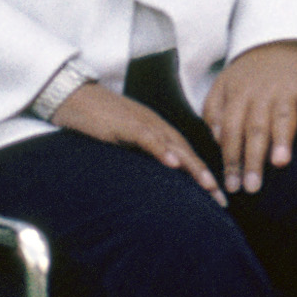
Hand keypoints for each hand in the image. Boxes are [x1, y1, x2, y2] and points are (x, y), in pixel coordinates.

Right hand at [50, 79, 225, 202]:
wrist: (75, 96)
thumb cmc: (98, 119)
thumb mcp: (123, 140)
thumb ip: (140, 153)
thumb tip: (154, 175)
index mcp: (156, 130)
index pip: (185, 154)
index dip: (202, 175)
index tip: (217, 197)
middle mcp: (155, 125)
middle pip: (186, 152)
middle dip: (205, 176)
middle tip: (222, 200)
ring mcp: (141, 123)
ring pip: (173, 145)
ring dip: (192, 166)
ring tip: (208, 186)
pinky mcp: (125, 123)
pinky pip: (147, 137)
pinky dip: (161, 150)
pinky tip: (172, 163)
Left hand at [198, 39, 296, 195]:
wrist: (274, 38)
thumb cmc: (247, 72)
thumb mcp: (222, 85)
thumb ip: (214, 111)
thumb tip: (218, 140)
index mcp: (237, 96)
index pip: (231, 131)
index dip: (231, 159)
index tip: (232, 185)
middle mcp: (259, 94)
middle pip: (255, 129)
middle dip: (253, 159)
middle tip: (252, 187)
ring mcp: (283, 89)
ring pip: (282, 116)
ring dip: (282, 138)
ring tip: (280, 163)